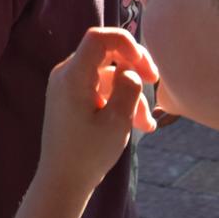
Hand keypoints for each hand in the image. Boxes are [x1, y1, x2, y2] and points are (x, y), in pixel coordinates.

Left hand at [30, 29, 159, 206]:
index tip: (145, 65)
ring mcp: (68, 86)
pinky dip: (120, 101)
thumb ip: (128, 89)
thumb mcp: (117, 121)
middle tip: (155, 83)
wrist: (63, 179)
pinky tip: (140, 123)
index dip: (126, 43)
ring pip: (108, 76)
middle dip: (134, 69)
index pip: (98, 38)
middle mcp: (66, 74)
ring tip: (147, 124)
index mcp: (72, 75)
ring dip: (131, 94)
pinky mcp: (73, 98)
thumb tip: (130, 69)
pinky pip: (100, 89)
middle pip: (105, 54)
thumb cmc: (88, 152)